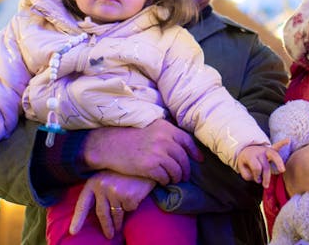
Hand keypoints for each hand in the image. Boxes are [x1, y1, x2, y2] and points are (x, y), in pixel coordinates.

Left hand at [69, 171, 155, 238]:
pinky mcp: (127, 196)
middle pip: (102, 213)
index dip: (78, 219)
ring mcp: (114, 191)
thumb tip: (99, 213)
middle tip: (109, 235)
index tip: (73, 232)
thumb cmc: (125, 170)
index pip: (82, 204)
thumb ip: (101, 191)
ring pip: (116, 214)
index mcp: (93, 182)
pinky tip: (137, 195)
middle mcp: (101, 187)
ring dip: (119, 222)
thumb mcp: (108, 176)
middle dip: (107, 226)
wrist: (145, 158)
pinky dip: (133, 205)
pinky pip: (130, 209)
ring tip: (121, 225)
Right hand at [83, 119, 203, 184]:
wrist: (109, 144)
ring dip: (176, 177)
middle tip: (183, 176)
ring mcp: (157, 153)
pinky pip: (165, 177)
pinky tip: (162, 181)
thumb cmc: (130, 137)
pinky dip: (165, 181)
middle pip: (183, 159)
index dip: (194, 152)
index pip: (187, 141)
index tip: (198, 160)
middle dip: (185, 170)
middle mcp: (164, 139)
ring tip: (172, 179)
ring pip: (176, 170)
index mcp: (166, 128)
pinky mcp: (149, 166)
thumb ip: (167, 135)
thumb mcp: (151, 128)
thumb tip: (184, 148)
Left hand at [236, 139, 288, 187]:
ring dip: (279, 163)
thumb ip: (247, 175)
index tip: (257, 179)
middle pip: (265, 166)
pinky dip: (283, 143)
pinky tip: (288, 140)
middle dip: (266, 177)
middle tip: (265, 185)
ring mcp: (265, 150)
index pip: (257, 168)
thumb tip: (258, 178)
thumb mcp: (241, 168)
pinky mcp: (271, 149)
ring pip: (274, 156)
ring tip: (282, 170)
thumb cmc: (245, 161)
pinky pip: (277, 145)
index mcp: (250, 156)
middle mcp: (258, 152)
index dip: (257, 176)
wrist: (245, 149)